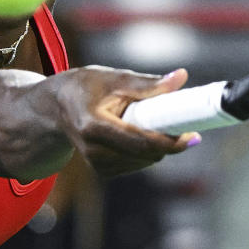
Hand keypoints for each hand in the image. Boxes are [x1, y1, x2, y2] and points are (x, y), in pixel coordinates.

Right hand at [54, 67, 199, 177]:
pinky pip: (138, 163)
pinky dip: (146, 149)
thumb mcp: (114, 78)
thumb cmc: (85, 87)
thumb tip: (181, 78)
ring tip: (148, 118)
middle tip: (180, 120)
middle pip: (146, 154)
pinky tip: (136, 130)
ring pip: (146, 160)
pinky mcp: (102, 170)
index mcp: (94, 127)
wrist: (56, 107)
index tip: (192, 134)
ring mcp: (97, 165)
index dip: (170, 141)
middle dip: (168, 140)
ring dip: (157, 143)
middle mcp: (94, 151)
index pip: (141, 142)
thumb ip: (148, 84)